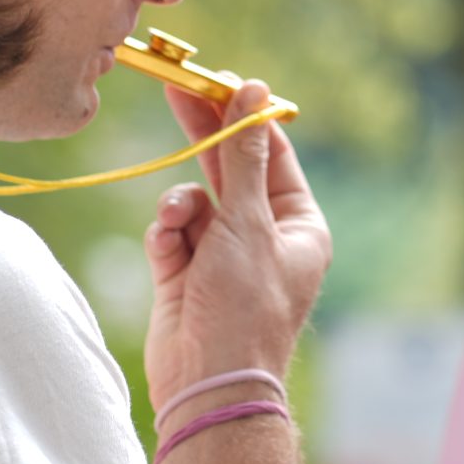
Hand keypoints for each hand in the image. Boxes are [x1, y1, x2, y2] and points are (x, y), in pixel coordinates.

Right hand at [142, 80, 331, 426]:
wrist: (208, 384)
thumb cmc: (244, 307)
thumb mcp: (248, 222)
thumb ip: (243, 154)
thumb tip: (253, 91)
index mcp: (298, 225)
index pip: (271, 153)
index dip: (243, 115)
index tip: (216, 80)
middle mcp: (262, 237)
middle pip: (229, 168)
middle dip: (202, 135)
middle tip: (175, 88)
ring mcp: (221, 256)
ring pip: (192, 200)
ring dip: (179, 207)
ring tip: (177, 225)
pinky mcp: (183, 275)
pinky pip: (170, 233)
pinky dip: (165, 236)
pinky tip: (167, 248)